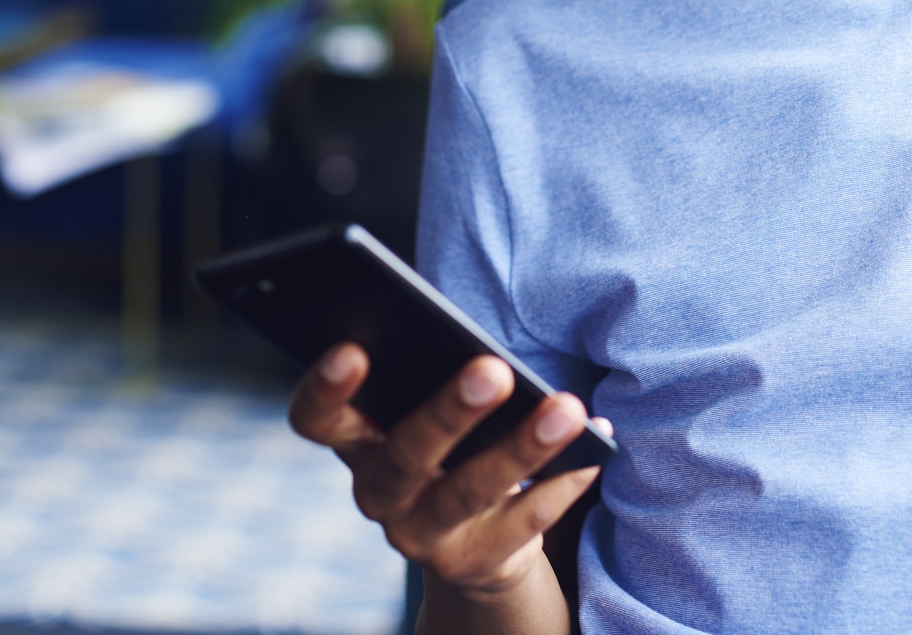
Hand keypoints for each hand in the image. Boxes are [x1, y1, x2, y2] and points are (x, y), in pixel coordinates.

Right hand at [289, 343, 607, 597]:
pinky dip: (561, 483)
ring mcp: (422, 535)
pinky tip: (594, 449)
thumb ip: (433, 382)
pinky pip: (523, 523)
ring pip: (469, 492)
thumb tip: (487, 354)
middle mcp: (379, 493)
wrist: (475, 543)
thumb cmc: (449, 446)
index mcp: (356, 442)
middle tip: (492, 369)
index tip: (353, 348)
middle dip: (449, 412)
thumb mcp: (427, 414)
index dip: (325, 389)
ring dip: (521, 448)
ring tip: (565, 409)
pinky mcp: (473, 563)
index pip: (317, 420)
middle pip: (405, 455)